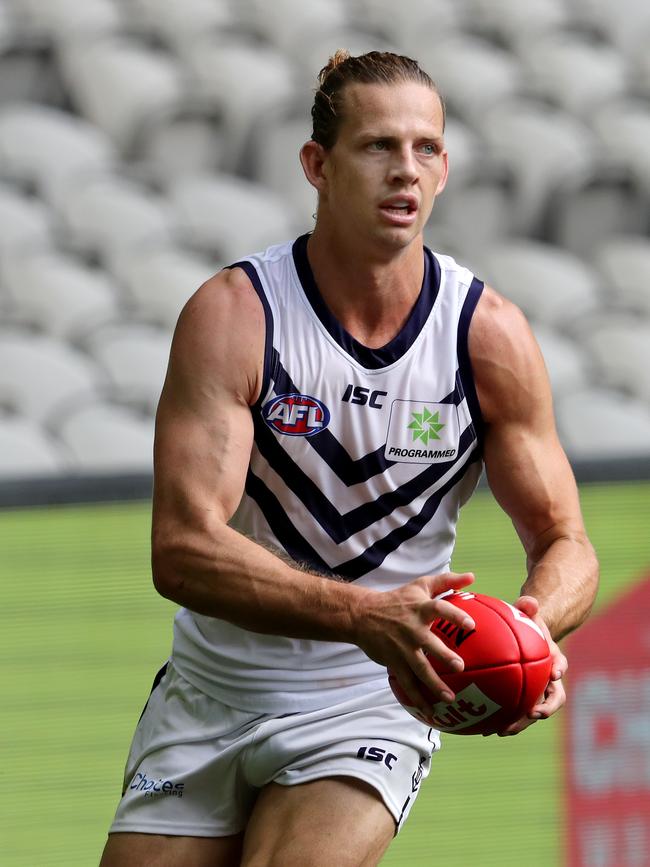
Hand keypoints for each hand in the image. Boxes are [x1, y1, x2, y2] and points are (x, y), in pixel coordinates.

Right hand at [353, 571, 475, 717]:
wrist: (362, 615)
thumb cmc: (397, 599)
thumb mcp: (420, 585)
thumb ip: (447, 581)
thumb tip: (472, 576)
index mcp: (420, 609)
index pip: (439, 610)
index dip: (455, 616)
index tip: (471, 625)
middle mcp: (412, 629)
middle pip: (429, 644)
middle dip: (444, 656)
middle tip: (459, 667)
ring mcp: (402, 648)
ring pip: (419, 669)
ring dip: (434, 684)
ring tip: (449, 698)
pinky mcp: (393, 662)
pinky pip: (407, 683)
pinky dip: (418, 698)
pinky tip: (430, 712)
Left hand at [496, 595, 567, 736]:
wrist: (528, 639)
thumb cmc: (527, 625)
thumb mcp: (528, 614)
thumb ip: (528, 606)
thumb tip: (528, 600)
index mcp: (552, 659)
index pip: (560, 665)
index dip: (559, 669)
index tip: (554, 674)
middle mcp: (548, 680)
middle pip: (552, 698)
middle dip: (545, 708)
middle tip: (533, 713)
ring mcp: (536, 692)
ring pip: (532, 711)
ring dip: (521, 722)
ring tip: (503, 730)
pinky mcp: (521, 700)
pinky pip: (513, 713)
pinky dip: (501, 720)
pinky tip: (482, 729)